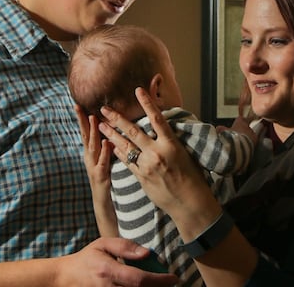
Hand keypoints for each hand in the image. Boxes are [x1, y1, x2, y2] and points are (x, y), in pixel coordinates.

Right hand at [58, 238, 178, 285]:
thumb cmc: (86, 259)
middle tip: (168, 283)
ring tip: (156, 285)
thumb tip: (147, 253)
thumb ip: (125, 247)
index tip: (174, 278)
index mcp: (108, 271)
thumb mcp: (103, 244)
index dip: (160, 281)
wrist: (63, 278)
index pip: (139, 279)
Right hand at [76, 105, 112, 192]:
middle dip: (81, 121)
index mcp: (90, 153)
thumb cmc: (103, 178)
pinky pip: (103, 162)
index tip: (78, 105)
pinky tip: (107, 143)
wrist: (101, 202)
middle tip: (78, 107)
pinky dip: (104, 152)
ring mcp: (94, 166)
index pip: (85, 133)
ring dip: (93, 132)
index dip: (81, 119)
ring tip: (93, 118)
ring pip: (93, 147)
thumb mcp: (102, 159)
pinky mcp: (101, 175)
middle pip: (85, 136)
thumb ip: (102, 146)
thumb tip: (107, 131)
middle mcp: (89, 158)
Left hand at [97, 88, 220, 235]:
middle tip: (104, 109)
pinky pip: (126, 161)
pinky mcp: (141, 176)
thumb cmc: (192, 177)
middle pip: (133, 131)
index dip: (147, 103)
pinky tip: (110, 145)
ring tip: (101, 125)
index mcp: (171, 144)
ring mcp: (147, 165)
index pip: (157, 118)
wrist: (189, 202)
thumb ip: (171, 140)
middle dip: (116, 118)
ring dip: (111, 134)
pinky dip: (118, 151)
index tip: (138, 90)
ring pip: (125, 145)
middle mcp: (157, 152)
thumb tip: (163, 128)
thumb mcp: (185, 153)